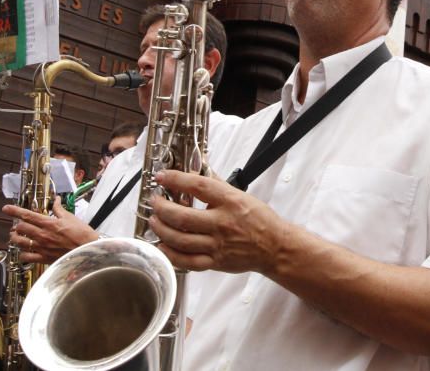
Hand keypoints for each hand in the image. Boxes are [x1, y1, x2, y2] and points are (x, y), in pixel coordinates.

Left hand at [3, 197, 97, 263]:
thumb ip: (59, 209)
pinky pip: (26, 257)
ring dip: (15, 238)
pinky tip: (24, 251)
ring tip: (16, 237)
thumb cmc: (81, 233)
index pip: (27, 215)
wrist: (87, 249)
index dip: (14, 211)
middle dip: (16, 226)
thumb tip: (56, 200)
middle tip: (17, 226)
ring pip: (19, 242)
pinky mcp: (44, 258)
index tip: (6, 208)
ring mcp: (42, 247)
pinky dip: (22, 254)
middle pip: (20, 228)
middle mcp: (42, 235)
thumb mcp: (70, 217)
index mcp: (49, 223)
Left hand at [148, 169, 288, 273]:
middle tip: (154, 202)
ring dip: (161, 229)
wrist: (275, 247)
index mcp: (230, 202)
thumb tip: (200, 168)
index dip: (176, 180)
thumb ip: (218, 183)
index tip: (162, 177)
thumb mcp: (241, 195)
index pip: (198, 186)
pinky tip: (162, 245)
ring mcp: (218, 245)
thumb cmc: (260, 220)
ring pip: (180, 240)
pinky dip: (170, 254)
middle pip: (183, 216)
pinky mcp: (215, 262)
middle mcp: (222, 223)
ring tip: (154, 221)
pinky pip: (187, 261)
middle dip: (162, 208)